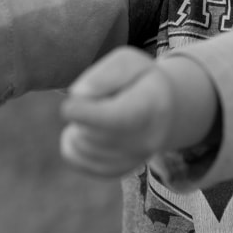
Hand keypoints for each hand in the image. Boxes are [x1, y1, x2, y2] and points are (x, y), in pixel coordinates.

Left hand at [59, 46, 175, 177]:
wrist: (164, 111)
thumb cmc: (141, 80)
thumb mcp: (130, 61)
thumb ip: (106, 72)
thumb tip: (78, 94)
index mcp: (150, 108)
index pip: (117, 119)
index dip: (88, 114)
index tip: (68, 106)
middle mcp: (144, 141)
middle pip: (90, 130)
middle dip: (82, 109)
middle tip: (100, 97)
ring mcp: (129, 160)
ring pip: (79, 144)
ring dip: (78, 124)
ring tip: (99, 111)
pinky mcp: (114, 171)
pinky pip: (73, 157)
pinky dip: (71, 141)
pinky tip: (88, 128)